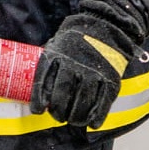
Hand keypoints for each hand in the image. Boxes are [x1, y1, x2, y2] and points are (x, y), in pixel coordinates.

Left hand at [30, 0, 145, 127]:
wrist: (106, 26)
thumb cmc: (76, 41)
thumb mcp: (57, 45)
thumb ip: (49, 64)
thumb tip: (37, 89)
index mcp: (56, 54)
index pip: (43, 81)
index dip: (39, 99)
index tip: (38, 111)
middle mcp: (73, 64)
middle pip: (62, 95)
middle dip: (58, 111)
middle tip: (58, 117)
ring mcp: (92, 71)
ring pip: (82, 102)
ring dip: (76, 117)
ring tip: (73, 121)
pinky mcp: (110, 78)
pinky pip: (102, 103)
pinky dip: (97, 116)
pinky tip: (92, 124)